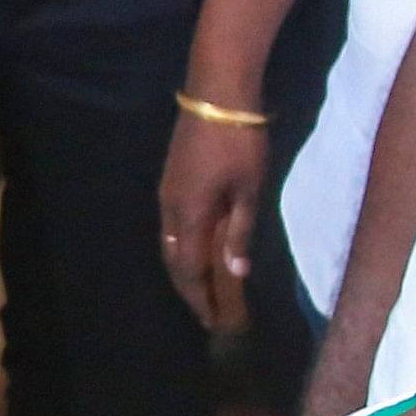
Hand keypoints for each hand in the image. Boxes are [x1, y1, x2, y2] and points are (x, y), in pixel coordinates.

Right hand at [159, 111, 266, 331]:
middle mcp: (170, 209)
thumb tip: (236, 272)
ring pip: (169, 243)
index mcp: (188, 216)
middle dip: (189, 290)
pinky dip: (183, 246)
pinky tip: (197, 248)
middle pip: (174, 261)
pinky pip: (171, 225)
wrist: (217, 93)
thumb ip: (240, 232)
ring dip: (184, 268)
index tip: (213, 323)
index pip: (190, 271)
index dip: (200, 299)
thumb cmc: (240, 142)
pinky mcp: (171, 178)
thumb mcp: (249, 190)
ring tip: (202, 286)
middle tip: (207, 312)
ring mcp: (167, 192)